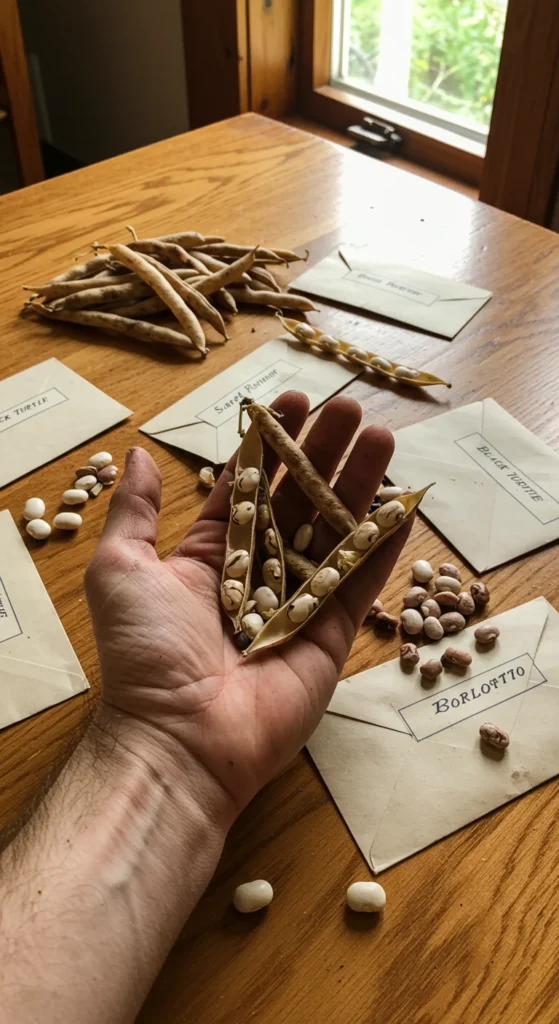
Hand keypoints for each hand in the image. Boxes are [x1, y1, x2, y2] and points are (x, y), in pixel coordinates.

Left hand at [85, 392, 410, 826]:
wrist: (181, 738)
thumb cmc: (145, 653)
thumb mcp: (120, 567)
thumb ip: (135, 510)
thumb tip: (137, 454)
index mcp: (208, 555)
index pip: (247, 486)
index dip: (272, 444)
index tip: (294, 401)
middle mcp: (256, 573)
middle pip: (298, 501)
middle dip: (323, 453)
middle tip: (348, 409)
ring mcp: (297, 603)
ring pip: (334, 532)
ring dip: (359, 485)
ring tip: (380, 437)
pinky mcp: (331, 634)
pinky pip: (360, 582)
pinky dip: (382, 545)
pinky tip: (401, 504)